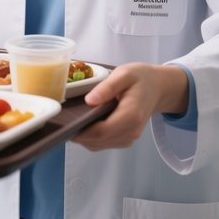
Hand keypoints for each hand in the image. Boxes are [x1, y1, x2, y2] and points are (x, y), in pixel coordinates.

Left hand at [73, 62, 187, 150]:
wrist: (157, 87)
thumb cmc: (140, 78)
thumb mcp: (124, 74)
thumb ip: (107, 87)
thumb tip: (89, 101)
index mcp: (131, 115)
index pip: (102, 131)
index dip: (81, 131)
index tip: (64, 124)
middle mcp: (131, 131)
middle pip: (98, 140)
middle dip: (78, 133)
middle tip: (62, 121)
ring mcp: (129, 137)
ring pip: (99, 144)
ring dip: (83, 136)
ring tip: (71, 120)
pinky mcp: (125, 139)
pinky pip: (104, 143)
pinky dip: (91, 136)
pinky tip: (84, 123)